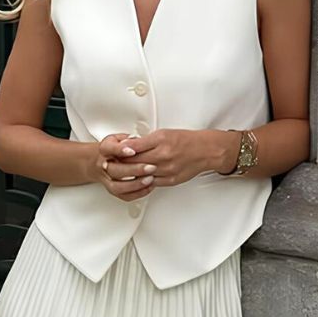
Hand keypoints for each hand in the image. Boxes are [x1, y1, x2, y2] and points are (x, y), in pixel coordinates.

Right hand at [92, 133, 155, 199]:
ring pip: (117, 186)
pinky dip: (137, 193)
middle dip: (134, 170)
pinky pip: (123, 196)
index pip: (108, 149)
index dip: (120, 150)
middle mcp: (103, 165)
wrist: (102, 160)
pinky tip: (148, 187)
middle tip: (151, 167)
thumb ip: (129, 139)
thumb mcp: (121, 137)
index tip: (132, 151)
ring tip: (150, 179)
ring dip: (135, 184)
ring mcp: (107, 180)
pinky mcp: (113, 190)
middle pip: (114, 170)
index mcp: (105, 149)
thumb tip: (138, 139)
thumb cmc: (116, 148)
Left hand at [104, 128, 231, 187]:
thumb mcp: (164, 134)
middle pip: (135, 162)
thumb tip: (129, 145)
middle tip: (112, 164)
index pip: (133, 147)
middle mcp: (163, 155)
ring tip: (122, 173)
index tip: (113, 152)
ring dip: (131, 174)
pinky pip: (151, 183)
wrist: (205, 151)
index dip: (121, 151)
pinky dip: (143, 181)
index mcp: (160, 140)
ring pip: (142, 175)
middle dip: (122, 163)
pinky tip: (137, 179)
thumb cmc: (185, 141)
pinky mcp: (170, 180)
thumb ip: (146, 141)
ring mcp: (167, 169)